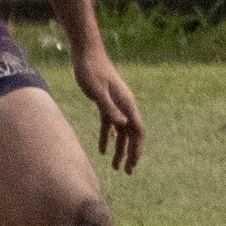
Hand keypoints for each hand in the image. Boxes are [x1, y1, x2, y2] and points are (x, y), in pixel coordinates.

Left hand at [73, 48, 142, 173]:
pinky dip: (107, 138)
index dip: (137, 149)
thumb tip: (122, 125)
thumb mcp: (97, 90)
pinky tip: (102, 150)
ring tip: (115, 167)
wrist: (86, 53)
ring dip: (120, 150)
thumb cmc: (91, 70)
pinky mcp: (105, 103)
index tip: (133, 164)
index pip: (138, 131)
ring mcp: (116, 105)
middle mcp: (125, 106)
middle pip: (132, 134)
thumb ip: (109, 108)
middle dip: (131, 154)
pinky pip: (109, 125)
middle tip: (127, 172)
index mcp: (127, 104)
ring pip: (121, 132)